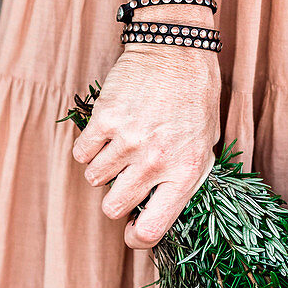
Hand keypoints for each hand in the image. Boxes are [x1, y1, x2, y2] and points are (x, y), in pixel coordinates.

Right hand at [72, 40, 220, 247]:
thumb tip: (158, 211)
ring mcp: (128, 140)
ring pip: (94, 179)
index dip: (137, 239)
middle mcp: (155, 161)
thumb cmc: (195, 99)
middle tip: (126, 179)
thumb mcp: (206, 145)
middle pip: (113, 208)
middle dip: (116, 198)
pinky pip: (81, 154)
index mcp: (184, 173)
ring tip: (121, 146)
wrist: (177, 49)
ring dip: (103, 168)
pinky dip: (89, 148)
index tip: (132, 231)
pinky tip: (105, 134)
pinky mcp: (105, 119)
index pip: (151, 230)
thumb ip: (184, 180)